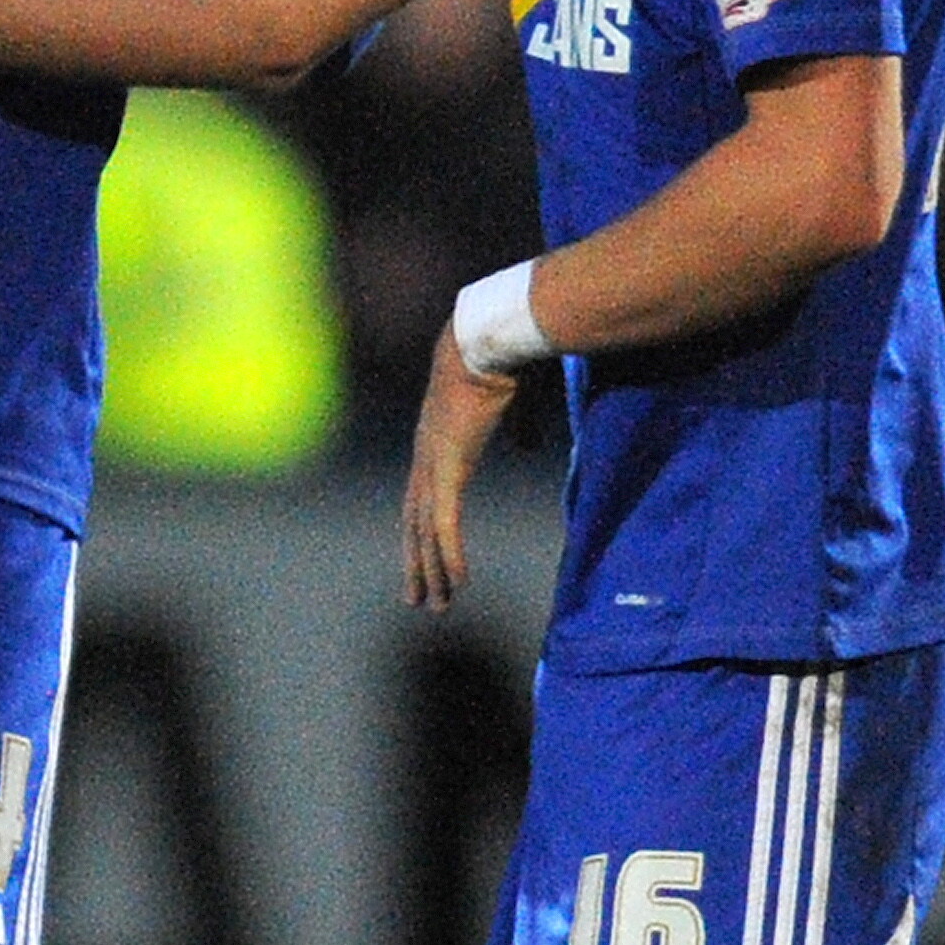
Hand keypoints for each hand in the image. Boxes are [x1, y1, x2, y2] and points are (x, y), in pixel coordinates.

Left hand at [402, 319, 519, 610]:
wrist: (485, 340)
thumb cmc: (502, 361)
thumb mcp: (512, 404)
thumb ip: (518, 429)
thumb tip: (529, 447)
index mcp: (438, 443)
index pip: (424, 499)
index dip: (423, 532)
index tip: (427, 558)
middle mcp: (426, 459)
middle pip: (416, 524)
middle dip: (417, 564)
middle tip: (419, 598)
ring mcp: (433, 465)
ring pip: (426, 533)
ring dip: (431, 572)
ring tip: (434, 605)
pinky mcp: (447, 469)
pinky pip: (445, 523)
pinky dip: (449, 555)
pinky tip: (456, 582)